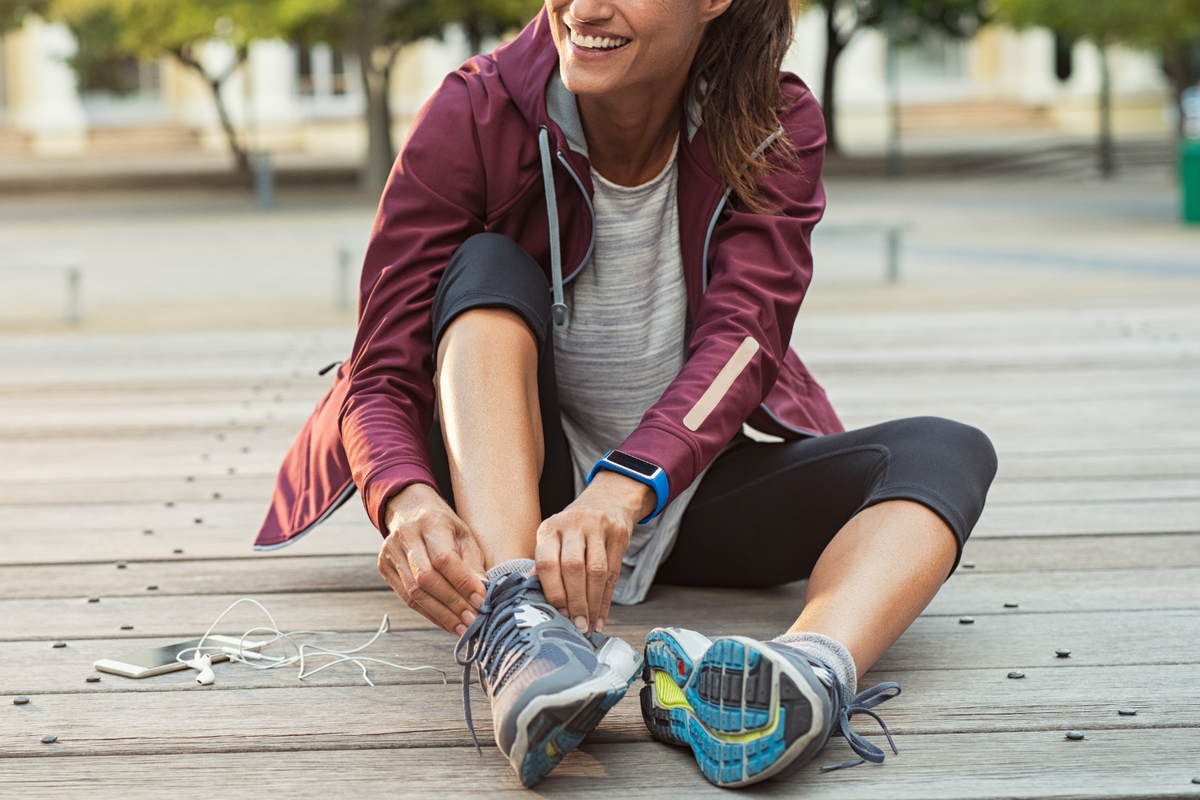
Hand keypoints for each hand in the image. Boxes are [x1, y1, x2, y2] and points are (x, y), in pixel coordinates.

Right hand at [378, 483, 486, 635]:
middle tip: (473, 621)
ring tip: (463, 628)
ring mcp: (390, 552)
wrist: (411, 510)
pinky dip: (429, 613)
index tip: (481, 601)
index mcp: (430, 522)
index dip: (462, 583)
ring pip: (414, 592)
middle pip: (426, 579)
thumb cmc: (444, 525)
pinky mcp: (384, 567)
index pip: (443, 558)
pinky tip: (446, 623)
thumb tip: (484, 593)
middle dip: (452, 604)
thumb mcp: (464, 535)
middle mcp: (406, 536)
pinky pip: (407, 598)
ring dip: (441, 615)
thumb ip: (473, 563)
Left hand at [534, 470, 654, 633]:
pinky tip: (601, 617)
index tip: (557, 614)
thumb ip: (544, 563)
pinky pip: (613, 572)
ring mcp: (598, 526)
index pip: (547, 562)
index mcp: (550, 528)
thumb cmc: (575, 528)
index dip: (553, 592)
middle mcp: (572, 524)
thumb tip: (531, 594)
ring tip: (588, 625)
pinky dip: (606, 600)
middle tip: (576, 625)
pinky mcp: (618, 533)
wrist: (608, 500)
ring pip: (596, 571)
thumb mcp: (554, 538)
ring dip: (592, 604)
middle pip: (573, 568)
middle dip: (575, 601)